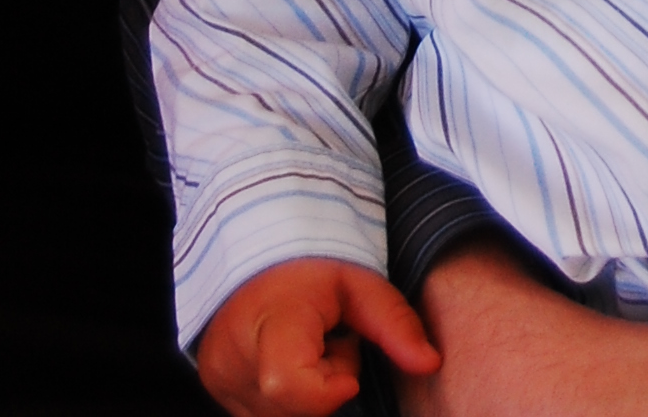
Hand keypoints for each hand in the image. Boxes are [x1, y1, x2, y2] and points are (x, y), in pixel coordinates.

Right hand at [196, 258, 440, 415]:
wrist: (258, 248)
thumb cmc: (313, 262)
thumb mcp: (361, 283)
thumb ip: (395, 324)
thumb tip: (431, 364)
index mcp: (270, 320)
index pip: (289, 384)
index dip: (330, 383)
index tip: (346, 347)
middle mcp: (234, 355)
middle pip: (295, 409)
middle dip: (324, 384)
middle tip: (328, 338)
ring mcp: (220, 377)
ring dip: (305, 394)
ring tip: (308, 345)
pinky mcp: (216, 390)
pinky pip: (263, 414)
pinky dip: (285, 397)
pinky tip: (290, 359)